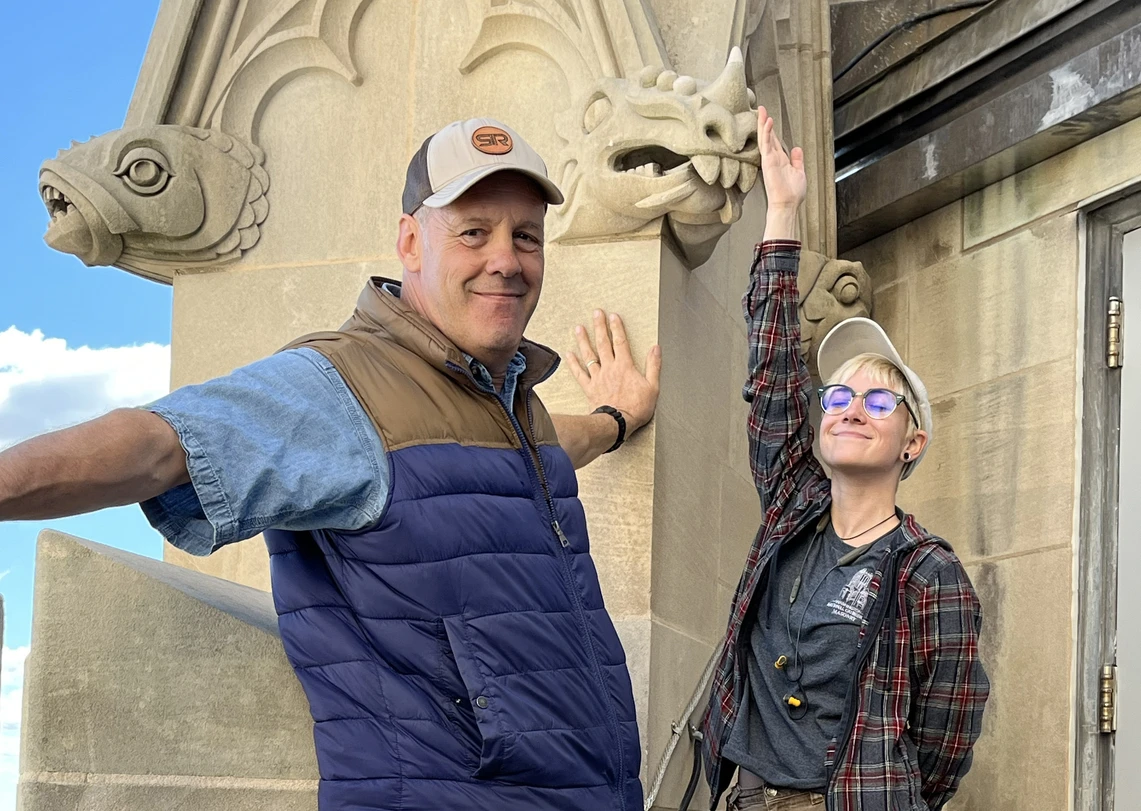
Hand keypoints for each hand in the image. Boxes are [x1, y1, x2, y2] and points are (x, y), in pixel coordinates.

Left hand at [567, 310, 660, 431]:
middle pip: (603, 343)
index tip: (613, 316)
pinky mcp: (590, 388)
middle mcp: (610, 368)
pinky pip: (580, 373)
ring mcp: (598, 377)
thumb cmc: (636, 407)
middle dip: (599, 326)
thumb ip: (654, 365)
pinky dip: (573, 363)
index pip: (621, 342)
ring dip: (584, 340)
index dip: (617, 327)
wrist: (619, 423)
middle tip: (596, 313)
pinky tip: (569, 354)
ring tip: (579, 328)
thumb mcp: (653, 386)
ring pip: (589, 355)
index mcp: (625, 366)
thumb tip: (656, 348)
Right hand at [758, 106, 805, 210]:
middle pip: (767, 136)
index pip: (774, 141)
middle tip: (761, 109)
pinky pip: (766, 144)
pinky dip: (766, 132)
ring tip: (762, 110)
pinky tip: (768, 122)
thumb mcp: (799, 172)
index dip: (771, 129)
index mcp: (779, 160)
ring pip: (765, 137)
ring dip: (763, 124)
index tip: (768, 118)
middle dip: (764, 122)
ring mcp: (769, 159)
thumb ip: (797, 160)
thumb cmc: (792, 193)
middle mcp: (773, 158)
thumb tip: (796, 149)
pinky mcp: (768, 162)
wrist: (788, 204)